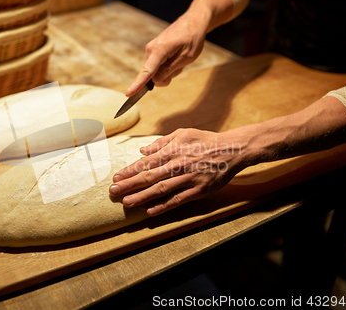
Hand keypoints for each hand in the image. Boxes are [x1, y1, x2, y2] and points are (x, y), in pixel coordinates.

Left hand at [109, 128, 249, 215]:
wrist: (232, 149)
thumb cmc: (205, 140)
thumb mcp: (182, 133)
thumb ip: (161, 142)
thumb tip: (142, 150)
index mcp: (172, 150)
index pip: (145, 163)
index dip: (129, 171)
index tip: (116, 178)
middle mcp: (177, 165)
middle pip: (148, 177)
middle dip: (129, 185)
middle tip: (113, 192)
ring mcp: (187, 179)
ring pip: (160, 190)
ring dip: (141, 197)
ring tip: (126, 203)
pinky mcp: (198, 190)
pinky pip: (178, 200)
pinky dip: (163, 206)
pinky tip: (150, 211)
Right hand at [126, 12, 207, 96]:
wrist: (193, 21)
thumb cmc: (192, 38)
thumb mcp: (187, 57)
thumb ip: (170, 70)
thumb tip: (155, 81)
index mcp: (159, 50)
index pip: (147, 71)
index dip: (138, 84)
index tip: (128, 94)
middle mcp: (151, 49)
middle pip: (153, 75)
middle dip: (167, 76)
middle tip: (181, 65)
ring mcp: (151, 49)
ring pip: (156, 71)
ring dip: (169, 70)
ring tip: (180, 58)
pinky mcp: (153, 50)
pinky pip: (157, 66)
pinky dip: (168, 66)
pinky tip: (176, 56)